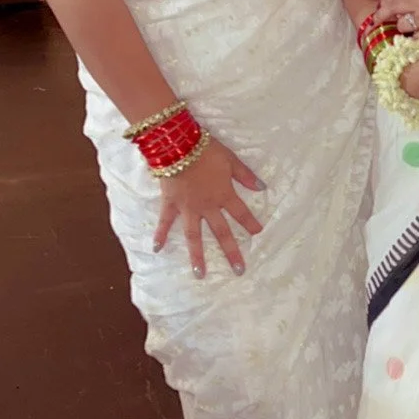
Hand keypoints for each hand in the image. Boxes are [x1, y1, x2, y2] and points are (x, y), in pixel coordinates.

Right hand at [152, 136, 265, 278]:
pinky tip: (157, 249)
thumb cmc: (206, 150)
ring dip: (197, 255)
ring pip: (194, 236)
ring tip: (200, 274)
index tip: (258, 234)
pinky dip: (160, 234)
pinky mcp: (170, 204)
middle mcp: (207, 207)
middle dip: (231, 252)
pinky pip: (165, 222)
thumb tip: (262, 188)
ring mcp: (188, 208)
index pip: (241, 213)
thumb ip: (245, 175)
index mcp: (223, 195)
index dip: (250, 224)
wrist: (178, 145)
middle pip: (221, 232)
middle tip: (239, 271)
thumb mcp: (230, 159)